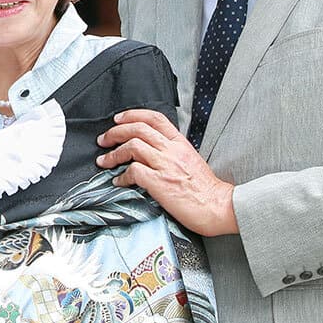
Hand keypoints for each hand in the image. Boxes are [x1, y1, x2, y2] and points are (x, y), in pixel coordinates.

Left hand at [97, 109, 238, 235]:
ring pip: (132, 146)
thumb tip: (153, 152)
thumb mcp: (191, 161)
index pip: (155, 118)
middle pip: (138, 129)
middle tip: (104, 139)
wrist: (218, 206)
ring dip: (113, 153)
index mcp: (180, 143)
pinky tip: (118, 181)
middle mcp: (172, 150)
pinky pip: (133, 171)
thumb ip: (173, 153)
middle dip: (115, 132)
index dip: (133, 115)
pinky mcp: (159, 182)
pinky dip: (121, 176)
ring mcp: (165, 165)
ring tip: (105, 160)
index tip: (118, 120)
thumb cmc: (205, 189)